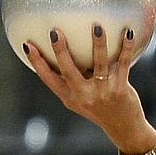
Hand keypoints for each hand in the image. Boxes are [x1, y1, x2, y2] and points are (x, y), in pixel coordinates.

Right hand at [24, 25, 155, 154]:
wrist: (124, 128)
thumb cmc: (99, 108)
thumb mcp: (79, 98)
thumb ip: (71, 80)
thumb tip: (62, 49)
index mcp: (69, 96)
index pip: (48, 78)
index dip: (36, 62)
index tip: (27, 45)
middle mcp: (83, 95)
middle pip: (68, 70)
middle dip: (61, 51)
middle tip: (55, 32)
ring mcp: (102, 92)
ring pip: (99, 63)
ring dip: (98, 44)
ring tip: (97, 27)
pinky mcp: (120, 89)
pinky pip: (123, 63)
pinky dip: (126, 47)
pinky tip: (128, 32)